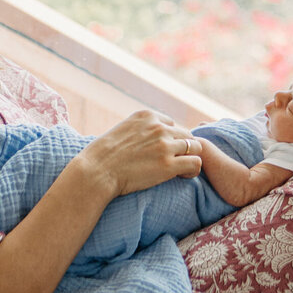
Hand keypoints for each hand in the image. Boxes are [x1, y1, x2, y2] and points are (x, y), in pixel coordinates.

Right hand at [77, 110, 203, 201]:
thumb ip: (139, 130)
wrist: (96, 171)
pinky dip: (193, 170)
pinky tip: (183, 176)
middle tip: (175, 162)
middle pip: (187, 134)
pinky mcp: (168, 165)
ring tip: (181, 170)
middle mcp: (158, 127)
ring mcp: (165, 145)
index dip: (170, 139)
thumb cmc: (102, 156)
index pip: (172, 124)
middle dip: (183, 148)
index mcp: (147, 116)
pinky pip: (195, 163)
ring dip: (190, 158)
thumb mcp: (122, 130)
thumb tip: (147, 139)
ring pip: (196, 147)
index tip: (164, 151)